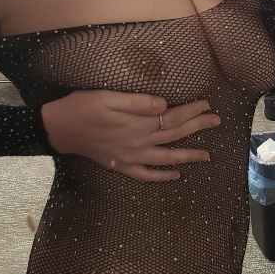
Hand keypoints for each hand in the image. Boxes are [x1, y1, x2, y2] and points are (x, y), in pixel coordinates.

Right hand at [40, 90, 220, 181]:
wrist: (58, 129)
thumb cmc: (81, 107)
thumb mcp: (107, 97)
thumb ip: (137, 102)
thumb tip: (165, 104)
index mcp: (137, 124)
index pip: (173, 116)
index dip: (192, 110)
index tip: (207, 103)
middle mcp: (138, 143)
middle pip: (175, 134)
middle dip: (198, 127)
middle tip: (216, 121)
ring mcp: (131, 158)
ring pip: (167, 158)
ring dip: (189, 156)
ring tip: (207, 155)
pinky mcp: (121, 166)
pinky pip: (146, 175)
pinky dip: (163, 177)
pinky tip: (176, 175)